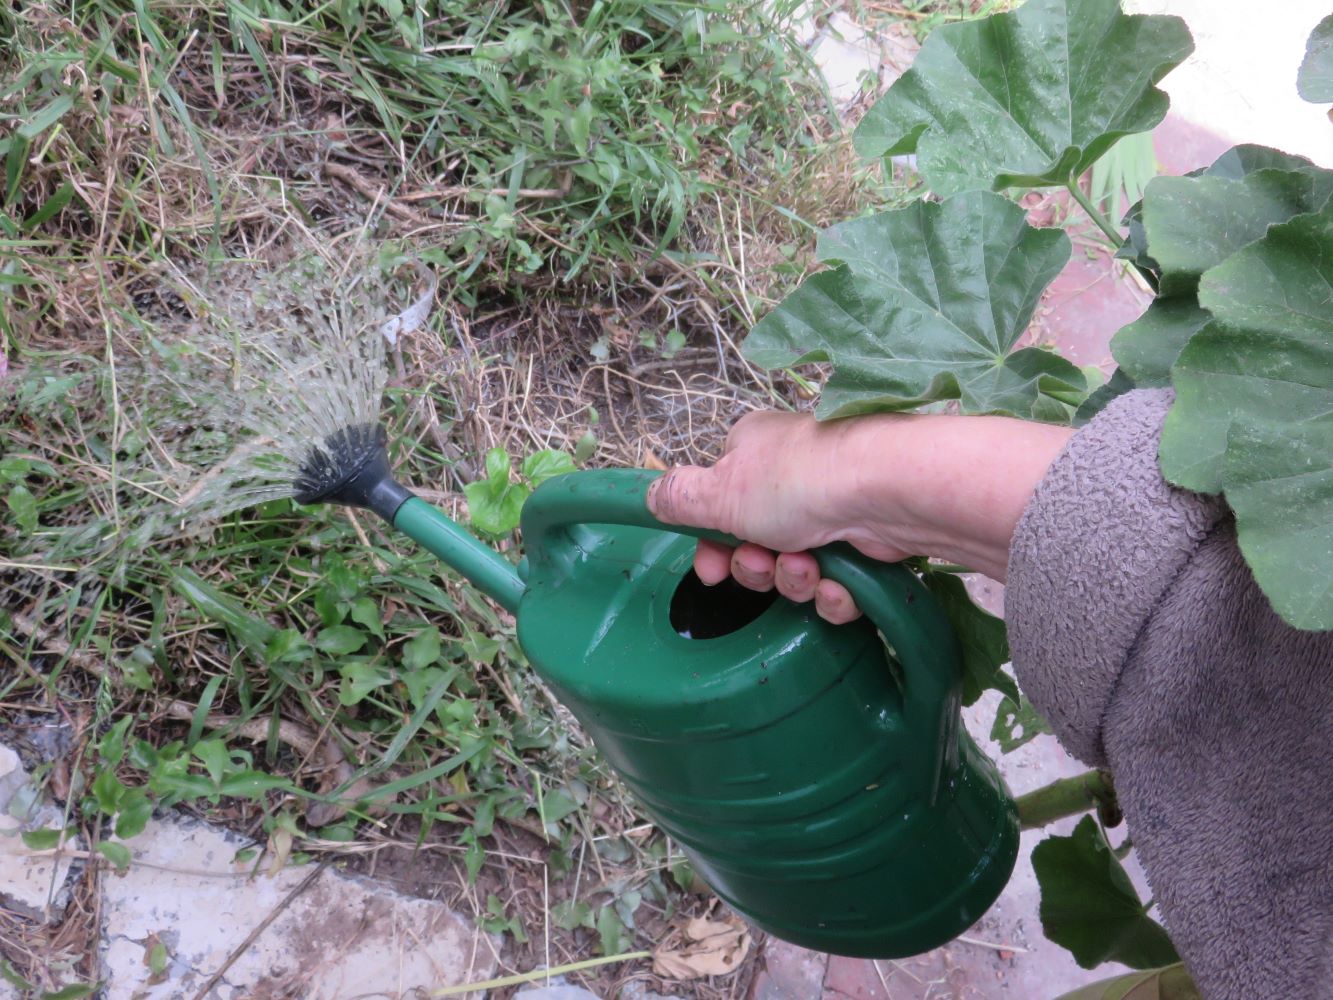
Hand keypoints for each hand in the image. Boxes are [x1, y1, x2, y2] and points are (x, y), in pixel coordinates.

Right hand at [646, 410, 1073, 622]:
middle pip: (753, 544)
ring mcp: (831, 510)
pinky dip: (832, 592)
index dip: (711, 544)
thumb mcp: (719, 490)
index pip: (717, 504)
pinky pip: (834, 585)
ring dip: (793, 580)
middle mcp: (792, 477)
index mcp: (752, 452)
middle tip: (763, 563)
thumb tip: (652, 496)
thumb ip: (679, 499)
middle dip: (756, 567)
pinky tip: (838, 584)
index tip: (712, 570)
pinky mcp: (866, 543)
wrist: (886, 491)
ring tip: (808, 567)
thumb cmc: (798, 480)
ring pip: (793, 569)